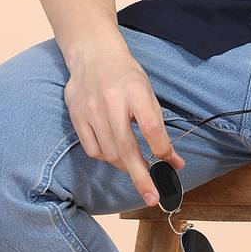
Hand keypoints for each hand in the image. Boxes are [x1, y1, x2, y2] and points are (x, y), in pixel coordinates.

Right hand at [63, 41, 186, 206]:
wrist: (93, 54)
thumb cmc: (126, 75)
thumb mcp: (147, 91)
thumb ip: (158, 125)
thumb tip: (174, 160)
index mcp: (135, 90)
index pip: (151, 127)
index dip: (161, 149)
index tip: (170, 163)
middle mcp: (112, 100)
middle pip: (127, 147)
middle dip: (141, 177)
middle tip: (153, 197)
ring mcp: (91, 109)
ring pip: (108, 153)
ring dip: (125, 166)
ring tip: (135, 168)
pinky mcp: (77, 115)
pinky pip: (92, 149)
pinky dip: (105, 157)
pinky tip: (114, 154)